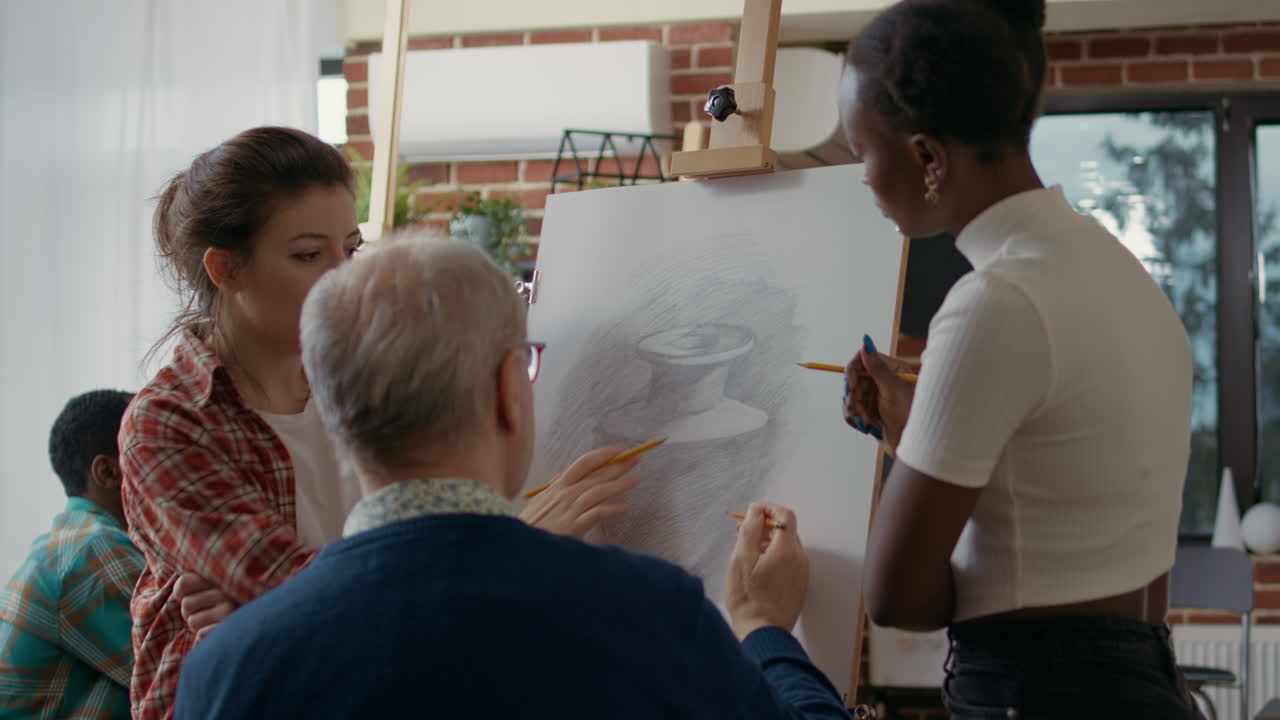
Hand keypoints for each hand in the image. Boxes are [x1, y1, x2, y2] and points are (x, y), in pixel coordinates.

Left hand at [176, 573, 236, 641]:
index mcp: (217, 577)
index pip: (182, 584)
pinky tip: (216, 629)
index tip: (193, 595)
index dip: (180, 594)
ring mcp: (229, 608)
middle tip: (205, 612)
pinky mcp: (229, 625)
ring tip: (211, 621)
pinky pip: (201, 633)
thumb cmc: (218, 605)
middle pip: (186, 604)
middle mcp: (225, 590)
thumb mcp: (205, 588)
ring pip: (192, 621)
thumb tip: (177, 593)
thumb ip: (189, 582)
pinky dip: (205, 635)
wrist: (249, 623)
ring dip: (197, 625)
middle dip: (190, 613)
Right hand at [519, 445, 641, 537]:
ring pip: (598, 490)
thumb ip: (555, 491)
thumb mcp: (540, 503)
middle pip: (595, 474)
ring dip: (619, 484)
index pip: (583, 463)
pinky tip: (623, 508)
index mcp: (557, 487)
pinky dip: (611, 509)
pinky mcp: (572, 526)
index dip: (602, 455)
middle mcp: (564, 494)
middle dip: (617, 465)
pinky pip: (596, 513)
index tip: (617, 452)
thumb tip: (566, 478)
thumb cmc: (532, 528)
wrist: (520, 546)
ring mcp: (568, 509)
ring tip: (635, 480)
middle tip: (635, 459)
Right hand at [725, 502, 808, 640]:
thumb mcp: (741, 558)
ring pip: (787, 547)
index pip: (785, 514)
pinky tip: (758, 570)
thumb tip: (756, 511)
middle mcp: (800, 558)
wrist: (763, 631)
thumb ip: (750, 530)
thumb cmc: (749, 598)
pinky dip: (775, 558)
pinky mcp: (799, 585)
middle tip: (744, 534)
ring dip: (769, 543)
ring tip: (748, 555)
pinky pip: (789, 562)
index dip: (768, 508)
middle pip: (786, 530)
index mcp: (787, 549)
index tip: (753, 513)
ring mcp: (802, 573)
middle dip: (765, 527)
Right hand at [845, 334, 917, 453]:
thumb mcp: (893, 390)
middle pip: (853, 380)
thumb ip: (877, 367)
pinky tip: (868, 427)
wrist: (915, 448)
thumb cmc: (911, 417)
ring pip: (850, 396)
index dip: (853, 371)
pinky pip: (852, 410)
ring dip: (855, 411)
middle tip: (862, 413)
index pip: (863, 360)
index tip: (851, 386)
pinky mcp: (870, 411)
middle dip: (854, 397)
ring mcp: (876, 397)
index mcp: (892, 370)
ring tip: (868, 423)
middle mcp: (883, 381)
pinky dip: (856, 419)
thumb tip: (866, 344)